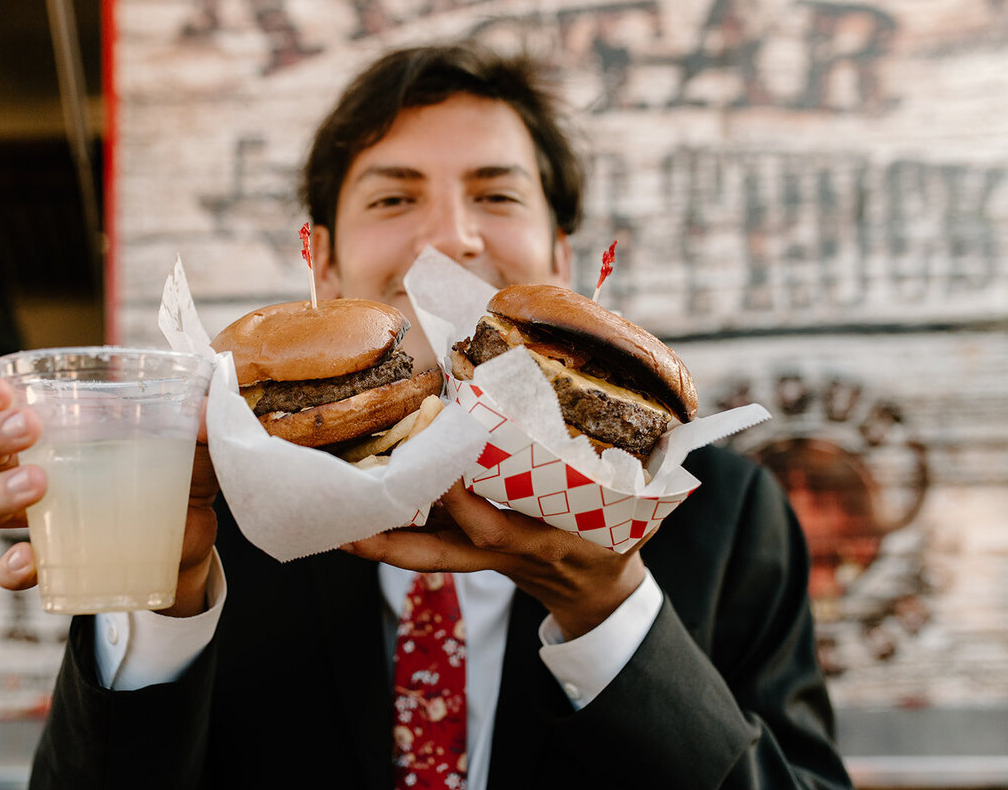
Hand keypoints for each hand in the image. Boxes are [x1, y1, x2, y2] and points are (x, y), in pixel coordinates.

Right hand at [0, 375, 219, 616]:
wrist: (189, 545)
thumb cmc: (176, 477)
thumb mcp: (195, 448)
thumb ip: (203, 426)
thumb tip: (209, 412)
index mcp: (57, 430)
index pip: (0, 406)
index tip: (1, 389)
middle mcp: (31, 469)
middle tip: (27, 429)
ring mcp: (36, 518)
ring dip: (0, 492)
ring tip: (37, 484)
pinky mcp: (51, 562)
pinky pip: (10, 570)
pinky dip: (11, 567)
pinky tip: (29, 560)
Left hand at [342, 481, 647, 639]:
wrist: (601, 594)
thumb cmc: (617, 539)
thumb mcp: (637, 509)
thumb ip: (647, 468)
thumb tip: (671, 413)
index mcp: (546, 544)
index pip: (495, 531)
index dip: (466, 505)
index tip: (438, 471)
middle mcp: (505, 556)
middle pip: (441, 557)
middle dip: (394, 544)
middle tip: (348, 524)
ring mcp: (484, 561)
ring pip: (425, 555)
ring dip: (380, 539)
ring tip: (335, 519)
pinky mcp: (472, 556)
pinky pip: (428, 546)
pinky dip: (395, 530)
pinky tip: (362, 510)